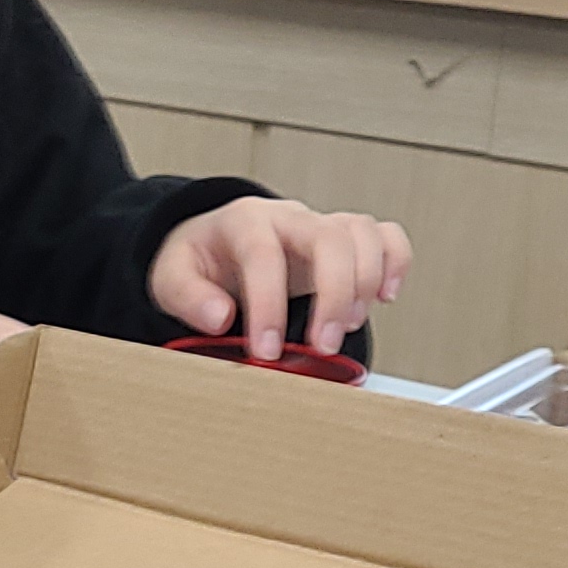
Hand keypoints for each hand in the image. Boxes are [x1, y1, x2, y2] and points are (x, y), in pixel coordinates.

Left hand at [149, 196, 412, 360]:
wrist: (214, 244)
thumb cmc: (199, 261)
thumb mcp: (172, 276)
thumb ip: (188, 296)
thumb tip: (219, 316)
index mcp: (244, 222)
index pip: (264, 255)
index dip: (268, 304)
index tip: (266, 349)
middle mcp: (289, 219)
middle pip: (328, 237)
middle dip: (332, 295)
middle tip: (322, 345)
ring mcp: (321, 226)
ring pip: (363, 233)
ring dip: (365, 283)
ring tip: (347, 326)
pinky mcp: (344, 241)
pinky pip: (385, 236)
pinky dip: (395, 263)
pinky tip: (385, 296)